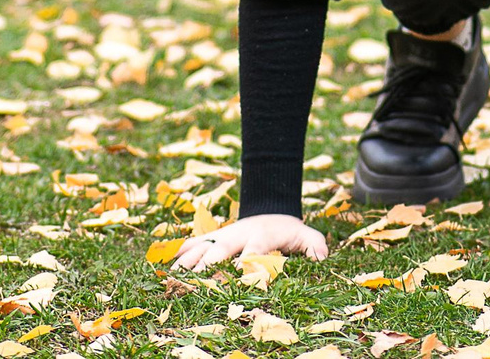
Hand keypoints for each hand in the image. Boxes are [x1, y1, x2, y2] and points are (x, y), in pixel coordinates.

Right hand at [173, 213, 327, 268]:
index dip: (246, 263)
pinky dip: (181, 252)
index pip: (252, 251)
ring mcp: (224, 235)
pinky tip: (167, 264)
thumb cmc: (289, 230)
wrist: (271, 208)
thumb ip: (315, 245)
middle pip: (220, 249)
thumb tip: (321, 257)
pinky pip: (195, 243)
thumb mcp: (307, 235)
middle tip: (194, 281)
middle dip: (207, 264)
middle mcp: (238, 234)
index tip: (238, 277)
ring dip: (188, 260)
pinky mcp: (214, 237)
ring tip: (173, 276)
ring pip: (203, 246)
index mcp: (261, 235)